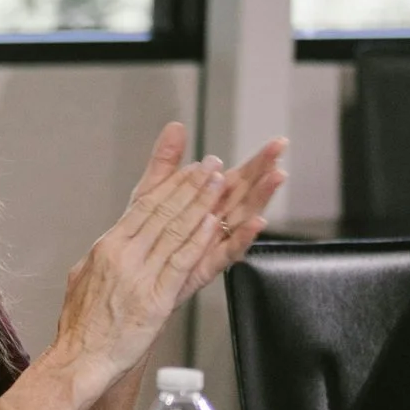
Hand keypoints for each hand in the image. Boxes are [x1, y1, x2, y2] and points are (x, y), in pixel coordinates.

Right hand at [49, 125, 281, 389]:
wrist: (78, 360)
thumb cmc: (81, 328)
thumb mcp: (83, 277)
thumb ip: (102, 258)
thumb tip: (111, 244)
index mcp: (107, 247)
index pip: (144, 208)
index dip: (171, 186)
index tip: (190, 169)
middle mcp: (122, 255)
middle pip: (163, 212)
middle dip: (190, 185)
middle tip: (211, 165)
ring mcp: (139, 276)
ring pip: (174, 231)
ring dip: (199, 203)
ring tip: (219, 182)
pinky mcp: (155, 299)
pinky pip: (180, 262)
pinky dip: (197, 240)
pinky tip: (212, 223)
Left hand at [129, 123, 288, 297]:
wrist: (127, 282)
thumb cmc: (142, 240)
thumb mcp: (150, 194)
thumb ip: (166, 162)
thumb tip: (176, 126)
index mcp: (206, 204)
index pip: (238, 179)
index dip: (258, 162)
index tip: (278, 143)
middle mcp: (215, 223)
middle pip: (245, 195)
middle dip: (264, 173)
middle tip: (283, 154)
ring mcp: (212, 245)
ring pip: (241, 219)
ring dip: (260, 198)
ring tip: (276, 178)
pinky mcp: (204, 268)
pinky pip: (226, 252)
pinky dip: (242, 238)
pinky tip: (255, 223)